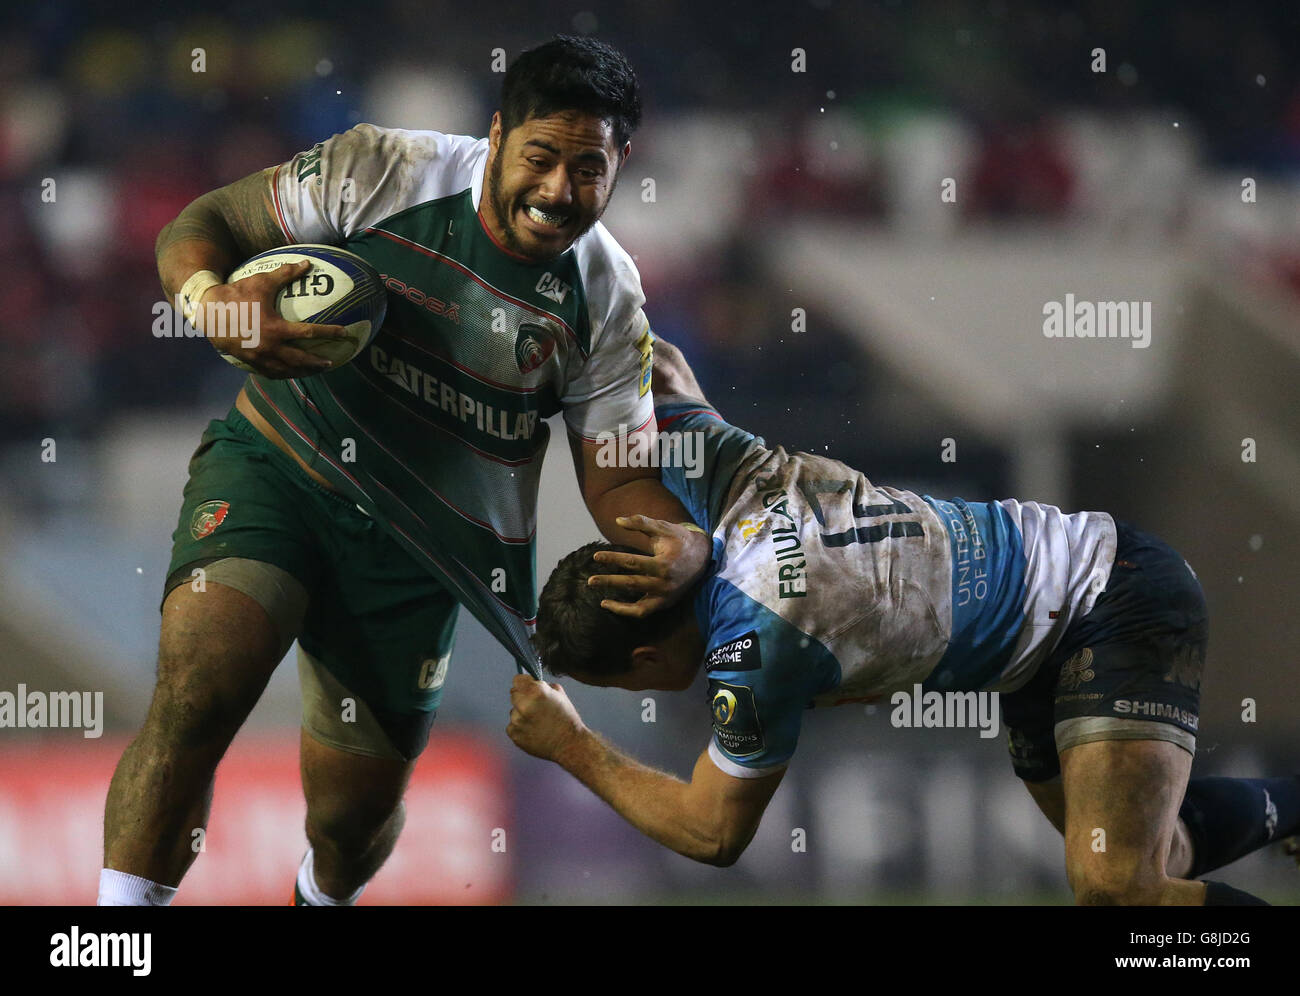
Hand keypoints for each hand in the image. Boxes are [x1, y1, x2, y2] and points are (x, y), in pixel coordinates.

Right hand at [197, 260, 349, 378]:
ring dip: (303, 371)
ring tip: (315, 370)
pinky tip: (291, 373)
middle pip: (301, 359)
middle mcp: (269, 347)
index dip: (329, 332)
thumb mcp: (262, 282)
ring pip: (286, 370)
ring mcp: (259, 357)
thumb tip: (307, 263)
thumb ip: (286, 273)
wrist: (208, 311)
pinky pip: (271, 372)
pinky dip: (284, 374)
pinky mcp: (250, 361)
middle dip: (318, 362)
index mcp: (276, 328)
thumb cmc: (236, 294)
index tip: (343, 332)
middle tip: (332, 362)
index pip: (309, 332)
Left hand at [507, 674, 586, 762]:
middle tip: (536, 707)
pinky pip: (512, 726)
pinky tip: (534, 731)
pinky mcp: (514, 734)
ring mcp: (517, 720)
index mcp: (536, 692)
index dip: (525, 682)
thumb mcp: (559, 695)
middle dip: (523, 698)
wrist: (569, 744)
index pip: (517, 680)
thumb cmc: (566, 718)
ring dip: (522, 714)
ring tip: (538, 722)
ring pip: (513, 711)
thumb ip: (543, 686)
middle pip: (514, 694)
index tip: (529, 687)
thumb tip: (532, 683)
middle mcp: (524, 705)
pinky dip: (520, 728)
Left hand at [588, 514, 709, 617]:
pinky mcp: (665, 603)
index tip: (596, 557)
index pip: (632, 562)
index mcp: (663, 563)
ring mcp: (665, 596)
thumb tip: (618, 520)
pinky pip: (643, 612)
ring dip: (617, 604)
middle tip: (590, 581)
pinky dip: (627, 611)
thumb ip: (641, 523)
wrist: (703, 556)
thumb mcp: (662, 528)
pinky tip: (611, 605)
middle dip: (609, 582)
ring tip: (600, 600)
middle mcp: (664, 583)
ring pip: (637, 606)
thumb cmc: (679, 539)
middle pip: (632, 584)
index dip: (613, 559)